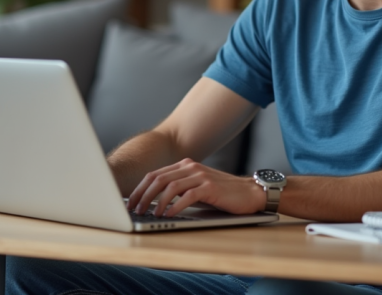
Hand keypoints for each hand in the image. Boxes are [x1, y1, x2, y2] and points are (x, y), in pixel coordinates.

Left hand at [127, 158, 266, 216]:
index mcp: (185, 165)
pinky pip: (187, 196)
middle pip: (158, 179)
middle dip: (143, 195)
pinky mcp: (210, 187)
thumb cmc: (222, 193)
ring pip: (170, 187)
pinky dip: (175, 206)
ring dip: (157, 202)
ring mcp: (201, 175)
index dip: (141, 188)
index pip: (155, 174)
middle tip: (135, 210)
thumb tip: (153, 202)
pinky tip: (170, 215)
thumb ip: (179, 188)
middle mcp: (191, 167)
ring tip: (151, 214)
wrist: (249, 192)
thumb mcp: (196, 186)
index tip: (131, 202)